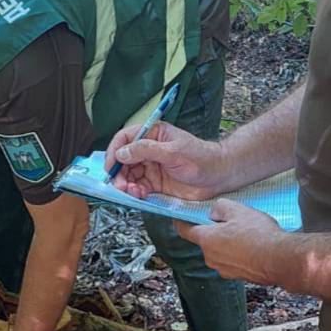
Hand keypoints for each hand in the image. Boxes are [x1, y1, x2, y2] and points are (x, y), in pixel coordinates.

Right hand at [103, 121, 225, 199]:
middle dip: (119, 173)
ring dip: (126, 185)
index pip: (125, 138)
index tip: (111, 166)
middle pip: (124, 160)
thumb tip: (121, 153)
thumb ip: (146, 150)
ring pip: (129, 175)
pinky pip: (138, 188)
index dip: (114, 151)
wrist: (219, 176)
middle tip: (120, 185)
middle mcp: (149, 150)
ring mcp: (152, 167)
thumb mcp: (173, 152)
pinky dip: (134, 193)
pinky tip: (140, 196)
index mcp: (153, 134)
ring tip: (132, 192)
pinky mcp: (156, 184)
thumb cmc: (201, 158)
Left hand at [177, 199, 284, 284]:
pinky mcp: (239, 276)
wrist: (280, 259)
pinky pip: (233, 261)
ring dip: (228, 243)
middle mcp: (212, 258)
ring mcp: (225, 270)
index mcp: (207, 241)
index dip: (182, 222)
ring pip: (221, 251)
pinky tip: (254, 246)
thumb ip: (220, 207)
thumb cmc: (258, 234)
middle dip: (215, 231)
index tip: (180, 217)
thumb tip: (213, 213)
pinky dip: (239, 254)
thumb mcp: (238, 210)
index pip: (185, 231)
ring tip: (248, 233)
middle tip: (231, 221)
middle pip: (206, 241)